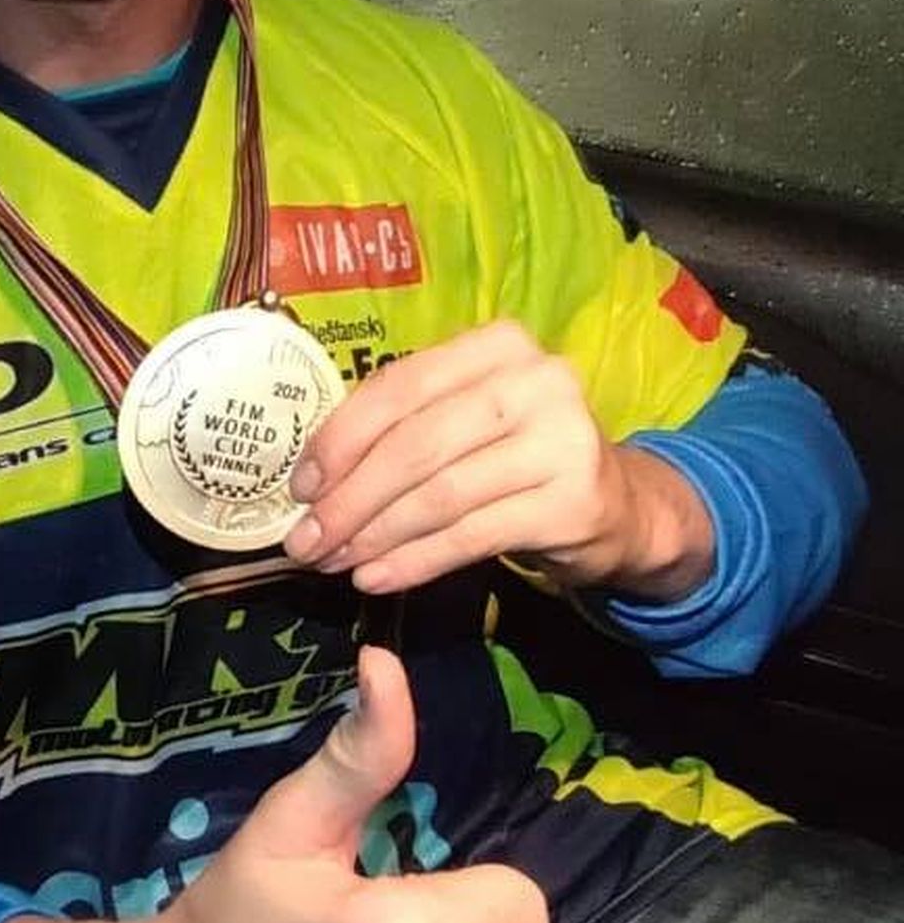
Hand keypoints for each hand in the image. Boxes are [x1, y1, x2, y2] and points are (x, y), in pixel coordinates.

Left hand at [283, 319, 713, 598]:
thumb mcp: (468, 420)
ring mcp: (561, 441)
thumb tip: (313, 479)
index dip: (341, 439)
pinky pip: (470, 536)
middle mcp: (536, 381)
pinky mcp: (571, 503)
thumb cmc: (520, 455)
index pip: (400, 386)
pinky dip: (414, 561)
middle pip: (416, 444)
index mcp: (498, 345)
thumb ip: (403, 428)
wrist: (620, 506)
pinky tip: (376, 577)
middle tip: (307, 541)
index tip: (300, 485)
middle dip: (350, 498)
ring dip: (374, 535)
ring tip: (334, 562)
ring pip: (439, 494)